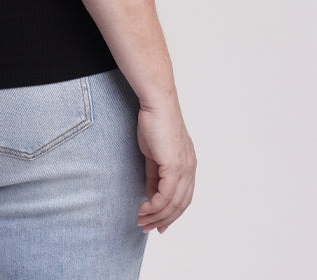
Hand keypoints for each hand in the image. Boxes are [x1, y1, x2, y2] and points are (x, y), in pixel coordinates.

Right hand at [136, 101, 195, 233]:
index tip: (158, 224)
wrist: (157, 103)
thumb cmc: (154, 123)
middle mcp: (190, 169)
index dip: (172, 214)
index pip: (184, 198)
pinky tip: (144, 208)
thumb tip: (152, 195)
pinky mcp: (174, 166)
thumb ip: (155, 175)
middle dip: (164, 220)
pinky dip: (155, 206)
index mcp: (188, 165)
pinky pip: (166, 195)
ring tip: (141, 221)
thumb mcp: (153, 154)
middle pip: (181, 205)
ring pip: (174, 203)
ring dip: (157, 216)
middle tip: (147, 228)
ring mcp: (184, 168)